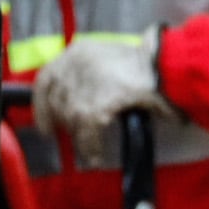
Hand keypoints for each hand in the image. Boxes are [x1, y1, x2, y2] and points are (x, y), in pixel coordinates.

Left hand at [34, 34, 172, 165]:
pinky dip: (90, 148)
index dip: (41, 105)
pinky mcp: (92, 107)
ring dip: (80, 137)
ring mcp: (80, 88)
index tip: (44, 123)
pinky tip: (95, 157)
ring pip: (70, 121)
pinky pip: (86, 135)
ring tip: (89, 147)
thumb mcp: (112, 58)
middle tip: (74, 134)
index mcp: (78, 52)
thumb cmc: (149, 63)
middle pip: (56, 102)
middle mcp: (73, 66)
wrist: (167, 64)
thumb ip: (92, 73)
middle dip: (64, 122)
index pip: (46, 79)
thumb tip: (82, 96)